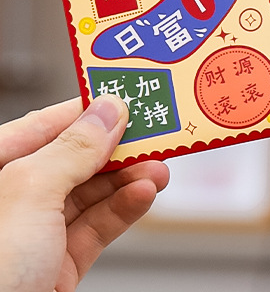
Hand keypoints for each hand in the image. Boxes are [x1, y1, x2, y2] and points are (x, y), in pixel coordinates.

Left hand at [0, 96, 168, 291]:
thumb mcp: (30, 193)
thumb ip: (73, 149)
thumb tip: (108, 111)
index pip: (40, 127)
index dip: (85, 110)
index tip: (126, 97)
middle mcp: (11, 202)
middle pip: (73, 159)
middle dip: (117, 148)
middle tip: (154, 133)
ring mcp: (33, 236)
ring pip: (90, 193)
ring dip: (129, 178)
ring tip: (159, 168)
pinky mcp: (55, 267)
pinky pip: (96, 227)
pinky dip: (125, 209)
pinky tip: (145, 194)